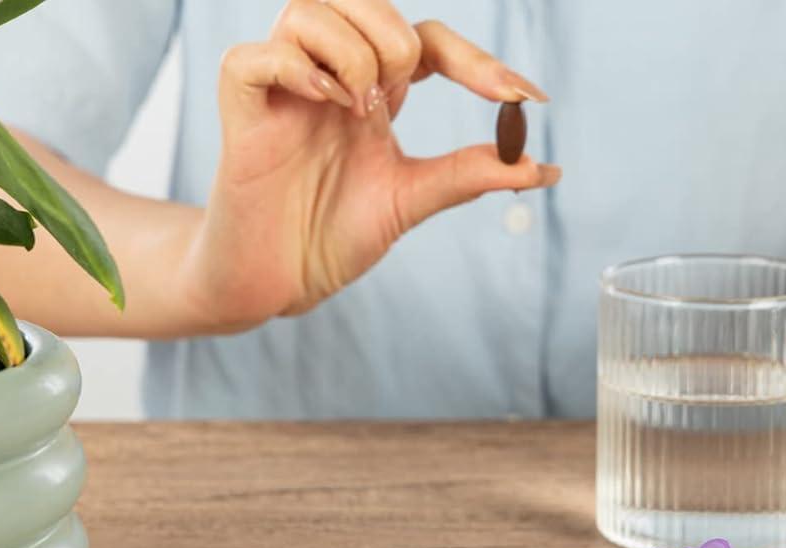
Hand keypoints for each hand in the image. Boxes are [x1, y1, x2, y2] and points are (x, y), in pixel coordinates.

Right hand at [193, 0, 557, 331]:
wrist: (278, 283)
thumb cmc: (333, 237)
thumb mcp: (411, 200)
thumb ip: (469, 175)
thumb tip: (542, 169)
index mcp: (373, 93)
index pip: (428, 43)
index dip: (478, 63)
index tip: (524, 98)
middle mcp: (330, 77)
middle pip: (365, 2)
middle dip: (399, 43)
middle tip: (397, 104)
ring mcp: (284, 87)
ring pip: (309, 10)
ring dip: (350, 52)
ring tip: (357, 110)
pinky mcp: (243, 109)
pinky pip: (256, 56)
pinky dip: (294, 67)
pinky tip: (324, 103)